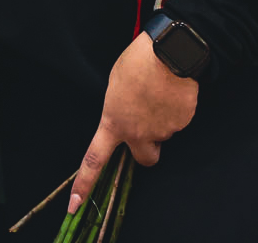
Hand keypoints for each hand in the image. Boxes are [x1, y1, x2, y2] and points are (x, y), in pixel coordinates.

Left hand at [68, 32, 198, 212]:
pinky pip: (178, 121)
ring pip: (164, 134)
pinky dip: (176, 110)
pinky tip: (172, 91)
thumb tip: (129, 114)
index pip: (95, 159)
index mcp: (114, 122)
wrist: (169, 52)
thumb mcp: (115, 84)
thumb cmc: (137, 61)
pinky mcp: (182, 122)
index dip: (85, 184)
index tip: (75, 205)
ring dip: (162, 122)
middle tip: (149, 129)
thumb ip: (119, 108)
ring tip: (160, 94)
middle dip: (148, 149)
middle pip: (145, 159)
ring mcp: (162, 130)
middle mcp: (138, 133)